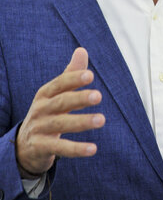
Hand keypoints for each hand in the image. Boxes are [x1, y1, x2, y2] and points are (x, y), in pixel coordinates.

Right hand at [16, 48, 104, 176]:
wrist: (24, 145)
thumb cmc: (47, 113)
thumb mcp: (56, 94)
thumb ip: (70, 74)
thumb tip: (82, 50)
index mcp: (45, 93)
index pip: (60, 83)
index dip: (74, 79)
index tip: (90, 75)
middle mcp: (41, 109)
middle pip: (61, 102)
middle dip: (79, 98)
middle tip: (99, 96)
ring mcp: (39, 128)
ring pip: (61, 124)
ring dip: (82, 122)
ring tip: (102, 120)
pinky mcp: (41, 147)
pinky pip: (60, 148)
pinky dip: (76, 149)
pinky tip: (93, 148)